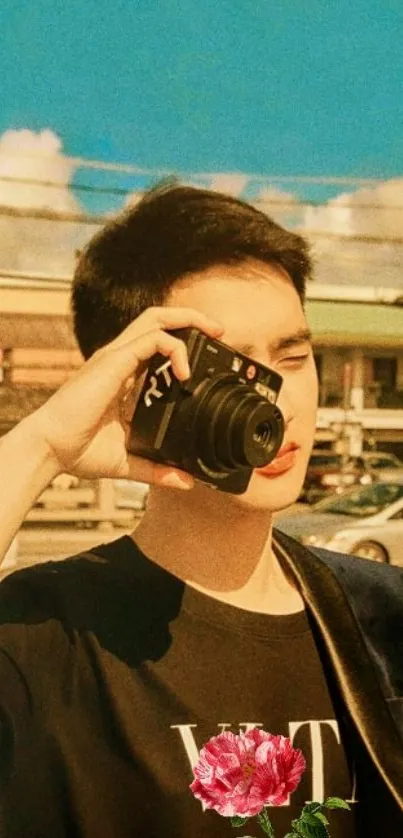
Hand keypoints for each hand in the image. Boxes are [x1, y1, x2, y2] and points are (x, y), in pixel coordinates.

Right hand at [28, 307, 223, 489]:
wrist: (51, 449)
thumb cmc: (78, 451)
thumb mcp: (128, 461)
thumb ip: (157, 469)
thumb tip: (187, 481)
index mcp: (122, 376)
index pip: (155, 344)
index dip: (182, 344)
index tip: (207, 358)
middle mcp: (119, 360)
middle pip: (158, 320)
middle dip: (191, 319)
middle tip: (218, 332)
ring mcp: (116, 357)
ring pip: (157, 318)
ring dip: (189, 320)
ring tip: (214, 333)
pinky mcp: (114, 361)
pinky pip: (153, 339)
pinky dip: (176, 349)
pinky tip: (185, 375)